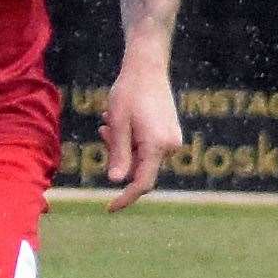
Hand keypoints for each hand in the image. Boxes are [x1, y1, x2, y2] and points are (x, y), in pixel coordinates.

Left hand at [100, 63, 182, 212]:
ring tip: (110, 120)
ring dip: (122, 144)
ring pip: (141, 156)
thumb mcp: (117, 123)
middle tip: (104, 130)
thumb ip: (118, 153)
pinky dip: (131, 139)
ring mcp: (173, 139)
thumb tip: (116, 181)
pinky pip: (147, 146)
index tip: (109, 208)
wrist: (147, 68)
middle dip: (117, 155)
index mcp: (157, 146)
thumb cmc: (129, 92)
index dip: (125, 198)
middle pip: (138, 167)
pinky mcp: (170, 133)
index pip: (142, 183)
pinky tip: (121, 120)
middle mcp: (171, 146)